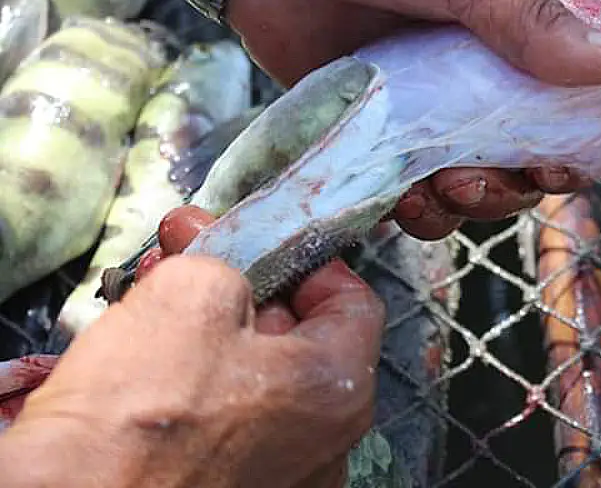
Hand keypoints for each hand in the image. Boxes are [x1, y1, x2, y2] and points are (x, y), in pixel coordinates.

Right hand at [1, 206, 384, 487]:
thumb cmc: (141, 411)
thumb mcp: (190, 295)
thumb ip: (228, 266)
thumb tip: (221, 265)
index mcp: (337, 389)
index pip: (351, 303)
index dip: (303, 261)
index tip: (258, 243)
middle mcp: (326, 444)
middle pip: (297, 340)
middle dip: (239, 289)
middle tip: (185, 257)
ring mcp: (283, 478)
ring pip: (257, 382)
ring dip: (209, 334)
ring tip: (151, 300)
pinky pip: (228, 426)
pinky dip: (196, 387)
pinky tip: (146, 361)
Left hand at [222, 0, 600, 239]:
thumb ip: (533, 21)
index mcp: (511, 49)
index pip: (561, 118)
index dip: (571, 153)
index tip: (561, 168)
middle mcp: (470, 90)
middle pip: (512, 169)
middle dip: (505, 190)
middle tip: (474, 179)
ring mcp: (417, 116)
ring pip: (457, 191)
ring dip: (456, 207)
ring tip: (432, 191)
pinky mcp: (366, 134)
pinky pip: (395, 193)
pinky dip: (401, 210)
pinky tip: (393, 201)